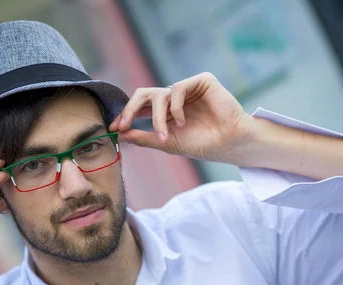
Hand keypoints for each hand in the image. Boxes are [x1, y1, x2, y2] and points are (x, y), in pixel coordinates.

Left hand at [109, 72, 253, 164]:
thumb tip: (120, 135)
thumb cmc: (202, 145)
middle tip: (122, 125)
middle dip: (130, 109)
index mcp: (167, 112)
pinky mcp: (202, 81)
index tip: (113, 129)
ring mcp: (189, 89)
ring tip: (165, 136)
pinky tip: (181, 121)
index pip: (141, 107)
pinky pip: (177, 88)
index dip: (125, 115)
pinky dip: (175, 107)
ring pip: (159, 94)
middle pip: (144, 94)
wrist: (229, 144)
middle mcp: (176, 98)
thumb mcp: (166, 143)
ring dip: (157, 118)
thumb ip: (143, 137)